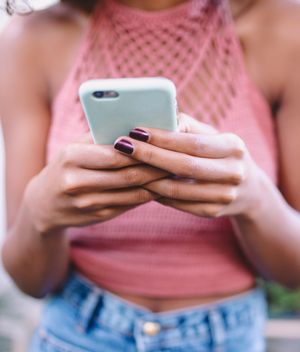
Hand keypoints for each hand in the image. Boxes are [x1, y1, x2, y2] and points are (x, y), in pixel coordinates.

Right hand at [25, 134, 167, 232]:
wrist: (43, 204)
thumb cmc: (65, 167)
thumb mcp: (73, 148)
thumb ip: (100, 139)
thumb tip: (137, 129)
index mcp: (71, 157)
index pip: (114, 154)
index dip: (141, 151)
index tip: (162, 144)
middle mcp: (76, 182)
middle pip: (126, 175)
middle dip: (154, 168)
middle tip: (175, 160)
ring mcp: (87, 203)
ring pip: (131, 193)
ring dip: (155, 184)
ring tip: (172, 173)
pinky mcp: (97, 216)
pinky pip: (128, 205)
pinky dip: (146, 196)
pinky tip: (159, 187)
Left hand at [114, 113, 262, 218]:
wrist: (249, 191)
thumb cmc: (222, 155)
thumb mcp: (215, 136)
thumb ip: (189, 127)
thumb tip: (160, 116)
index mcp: (234, 147)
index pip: (193, 142)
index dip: (163, 138)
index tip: (136, 131)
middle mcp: (234, 172)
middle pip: (184, 166)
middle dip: (150, 156)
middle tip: (123, 147)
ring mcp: (225, 196)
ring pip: (179, 189)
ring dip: (149, 179)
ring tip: (127, 167)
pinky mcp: (214, 212)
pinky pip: (180, 204)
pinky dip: (159, 194)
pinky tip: (143, 184)